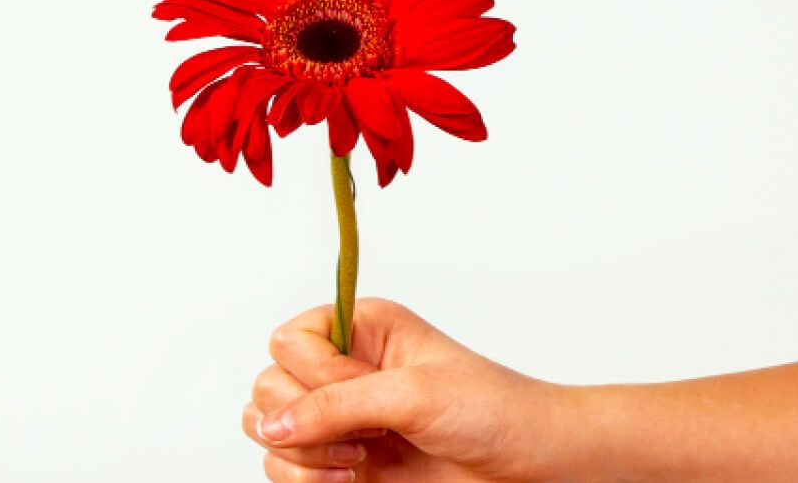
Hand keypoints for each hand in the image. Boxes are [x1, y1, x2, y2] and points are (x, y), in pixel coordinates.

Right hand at [241, 298, 566, 481]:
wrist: (530, 465)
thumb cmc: (492, 412)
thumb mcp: (414, 395)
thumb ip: (336, 404)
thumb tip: (272, 424)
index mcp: (360, 330)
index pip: (289, 341)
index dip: (314, 373)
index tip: (359, 391)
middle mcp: (342, 370)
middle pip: (268, 386)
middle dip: (304, 419)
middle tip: (361, 437)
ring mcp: (339, 418)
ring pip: (267, 430)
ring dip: (301, 454)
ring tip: (356, 462)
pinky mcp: (339, 461)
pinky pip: (285, 468)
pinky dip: (303, 479)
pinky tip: (349, 478)